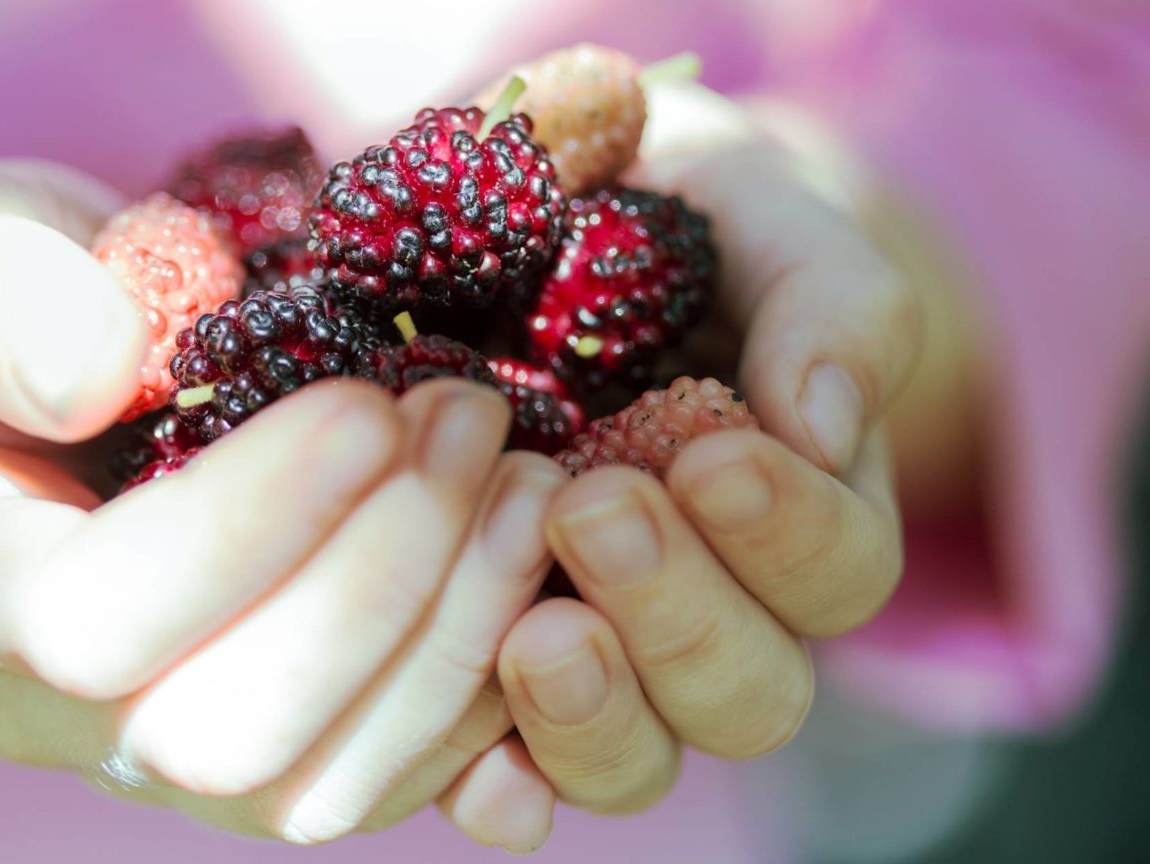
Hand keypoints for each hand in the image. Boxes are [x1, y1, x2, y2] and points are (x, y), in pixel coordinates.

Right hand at [0, 160, 564, 843]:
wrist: (77, 375)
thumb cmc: (25, 293)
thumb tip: (89, 379)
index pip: (77, 627)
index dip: (240, 532)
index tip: (366, 405)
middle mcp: (39, 711)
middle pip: (213, 737)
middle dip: (375, 580)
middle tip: (468, 420)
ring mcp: (155, 758)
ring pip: (311, 786)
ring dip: (449, 634)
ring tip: (523, 477)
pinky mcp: (265, 760)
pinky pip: (378, 785)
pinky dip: (477, 693)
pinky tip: (524, 567)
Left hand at [494, 80, 921, 812]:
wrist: (531, 228)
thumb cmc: (662, 210)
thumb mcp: (750, 207)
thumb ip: (823, 293)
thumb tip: (825, 417)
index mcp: (798, 505)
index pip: (838, 569)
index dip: (789, 532)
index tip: (712, 453)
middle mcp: (709, 604)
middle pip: (750, 691)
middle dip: (683, 618)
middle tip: (597, 511)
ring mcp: (598, 645)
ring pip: (639, 753)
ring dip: (598, 714)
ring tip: (536, 634)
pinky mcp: (486, 659)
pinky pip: (508, 770)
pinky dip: (500, 783)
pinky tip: (475, 763)